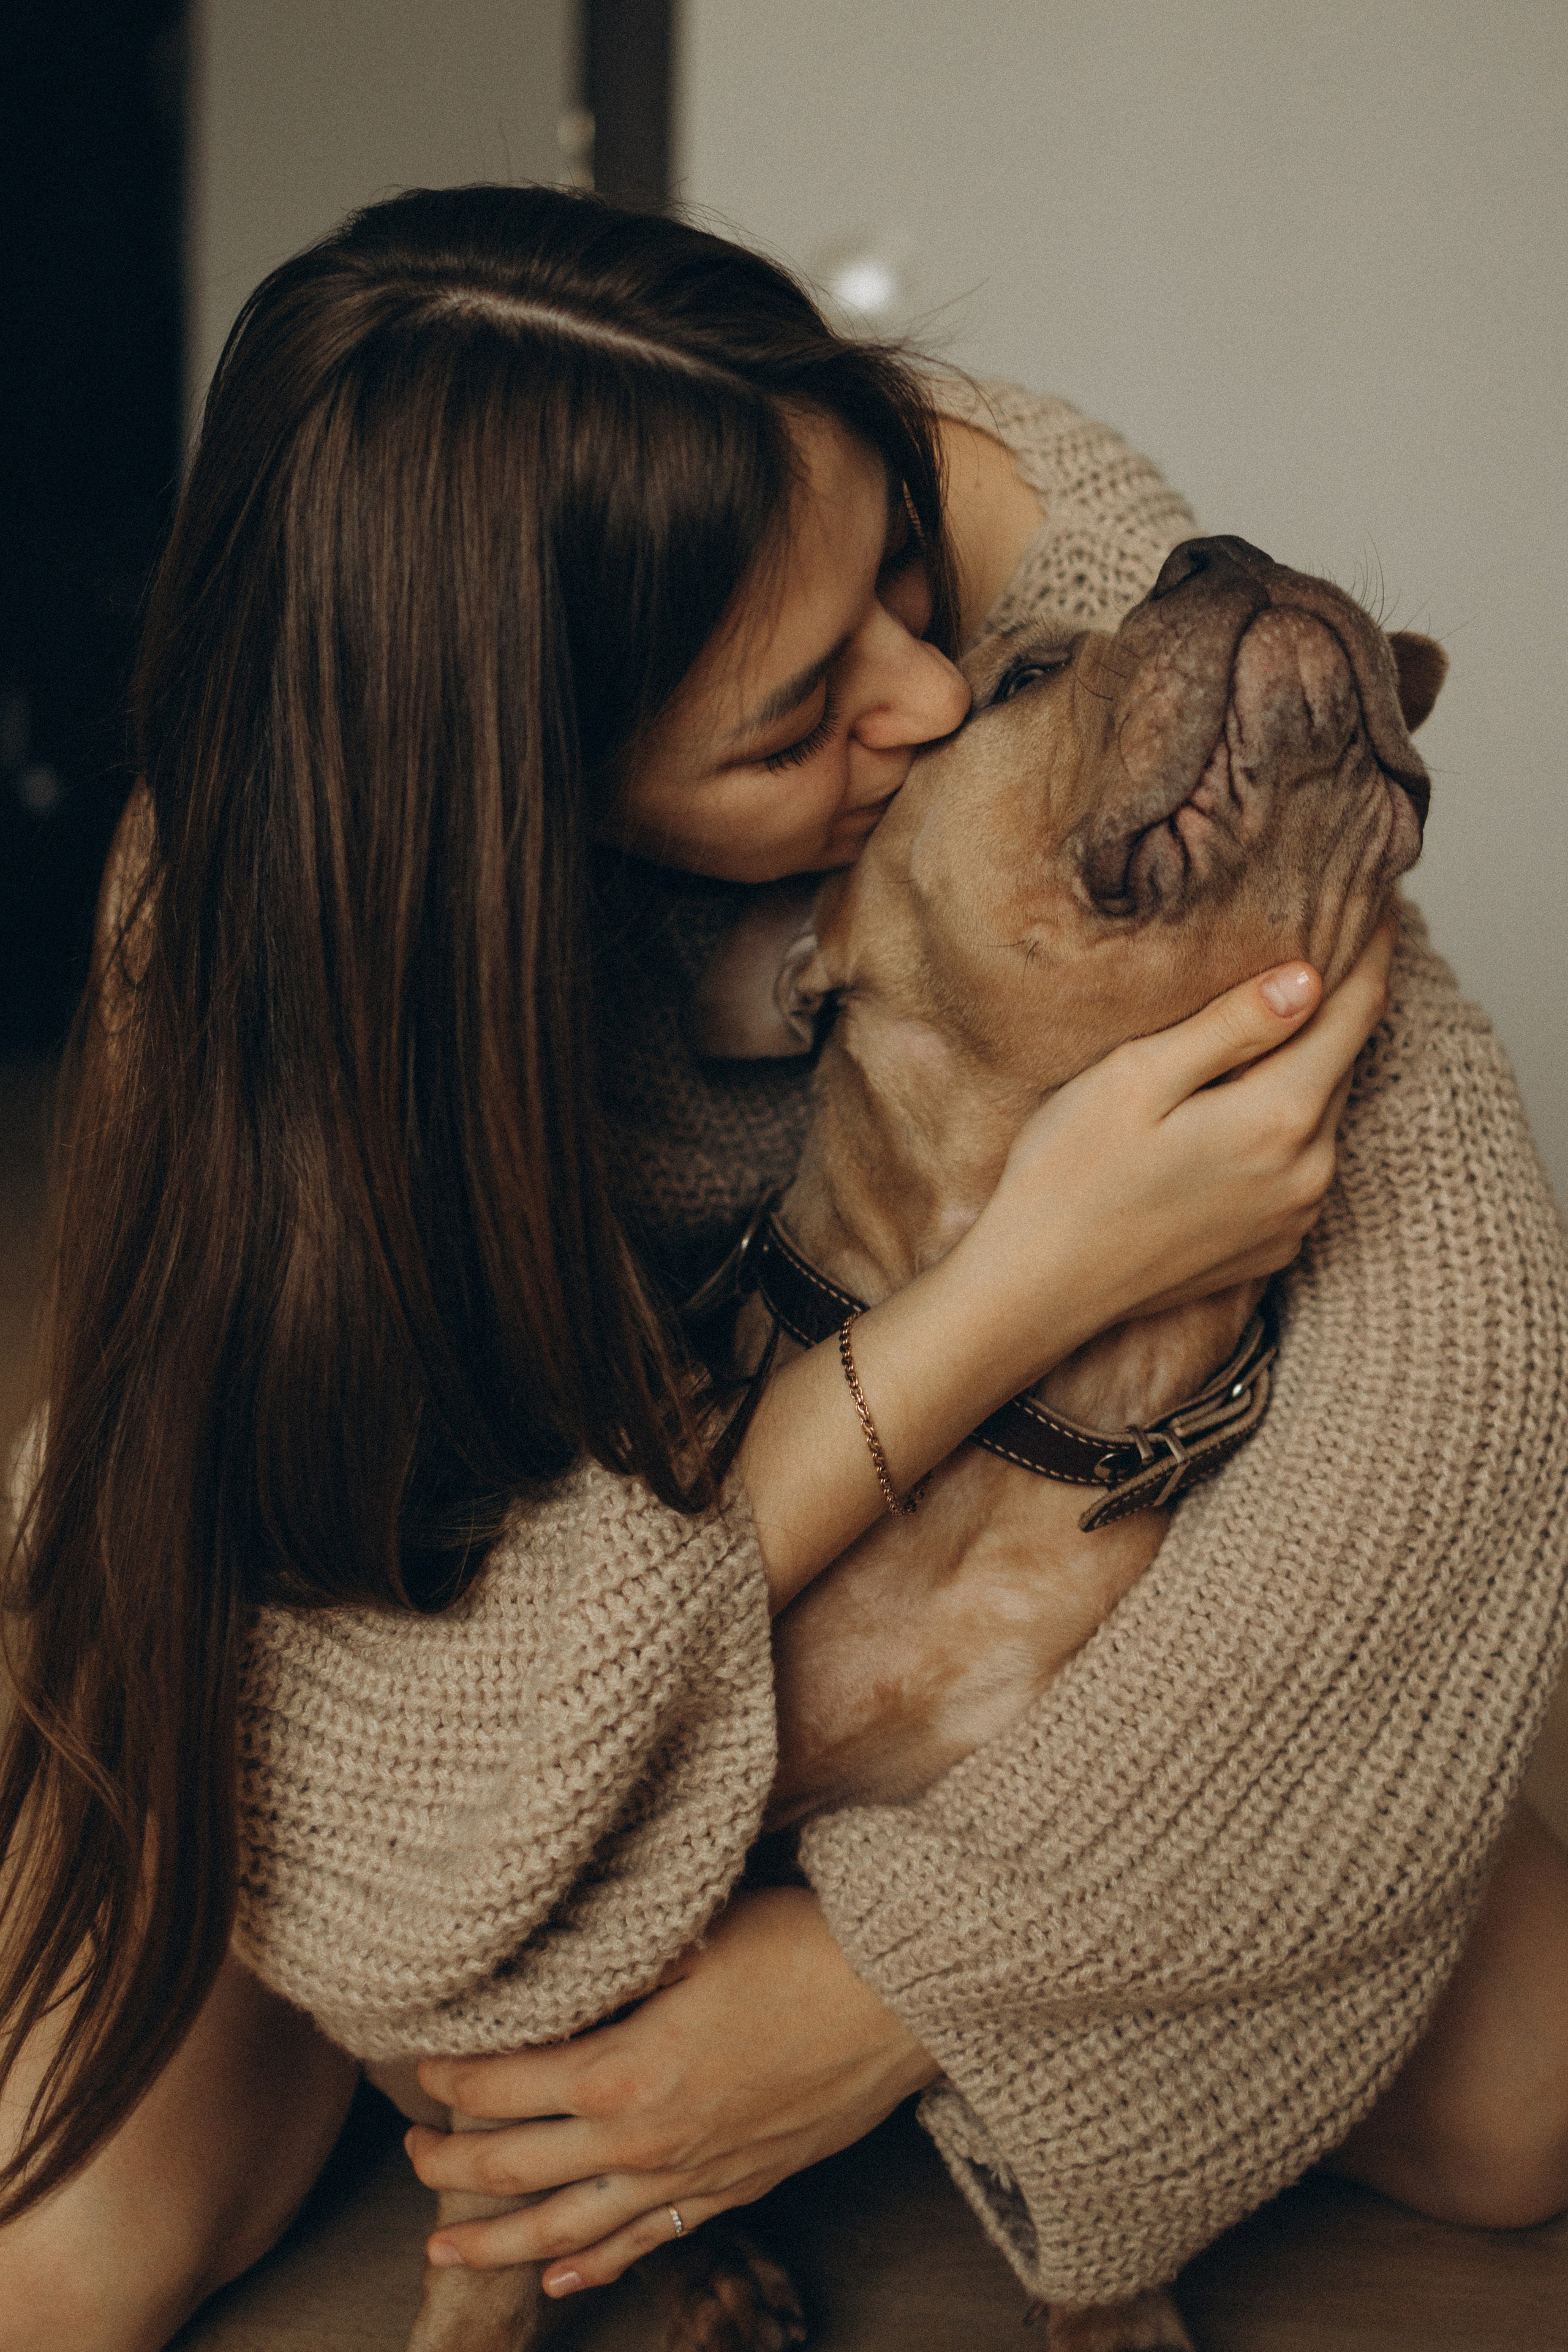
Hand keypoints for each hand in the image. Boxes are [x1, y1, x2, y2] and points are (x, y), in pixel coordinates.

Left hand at [405, 1888, 935, 2295]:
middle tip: (408, 2156)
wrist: (900, 1997)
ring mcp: (688, 2176)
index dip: (449, 2077)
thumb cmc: (797, 1946)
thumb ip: (610, 1965)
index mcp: (621, 2070)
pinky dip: (595, 2266)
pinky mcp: (732, 2188)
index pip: (501, 2087)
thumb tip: (540, 1970)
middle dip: (448, 2169)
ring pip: (566, 2230)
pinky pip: (647, 2244)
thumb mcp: (687, 1936)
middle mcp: (643, 2140)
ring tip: (442, 2247)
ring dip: (497, 2241)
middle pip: (515, 2170)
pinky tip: (561, 2279)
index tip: (418, 2064)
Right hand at [982, 915, 1395, 1334]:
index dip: (1367, 952)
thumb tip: (1308, 979)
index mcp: (1279, 1118)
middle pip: (1341, 1063)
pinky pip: (1300, 1166)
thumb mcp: (1138, 1077)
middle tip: (1331, 943)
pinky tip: (1243, 1108)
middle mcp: (1307, 1173)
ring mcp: (1293, 1217)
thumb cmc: (1068, 1174)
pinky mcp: (1271, 1246)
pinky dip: (1287, 1126)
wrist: (1038, 1288)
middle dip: (1337, 1005)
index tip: (1376, 902)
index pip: (1353, 1014)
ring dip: (1309, 1066)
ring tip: (1285, 1019)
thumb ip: (1231, 1027)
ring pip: (1321, 1115)